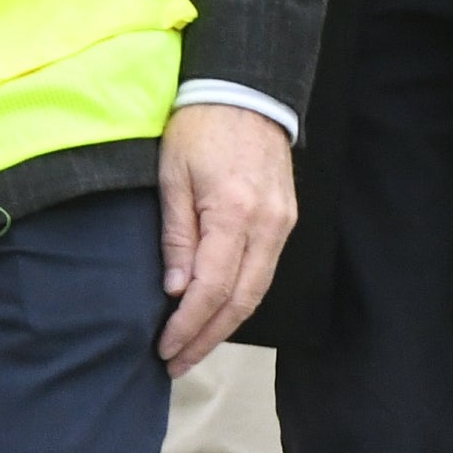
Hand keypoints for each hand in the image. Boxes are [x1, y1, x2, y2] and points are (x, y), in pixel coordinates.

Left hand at [156, 98, 294, 364]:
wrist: (245, 91)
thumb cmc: (200, 127)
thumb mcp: (172, 177)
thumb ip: (176, 237)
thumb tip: (176, 290)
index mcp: (234, 212)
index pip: (212, 288)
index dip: (188, 325)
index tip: (165, 347)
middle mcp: (267, 224)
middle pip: (241, 300)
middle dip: (207, 337)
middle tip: (178, 362)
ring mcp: (282, 222)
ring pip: (257, 290)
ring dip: (225, 325)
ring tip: (194, 347)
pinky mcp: (286, 218)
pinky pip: (265, 270)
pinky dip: (241, 298)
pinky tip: (218, 312)